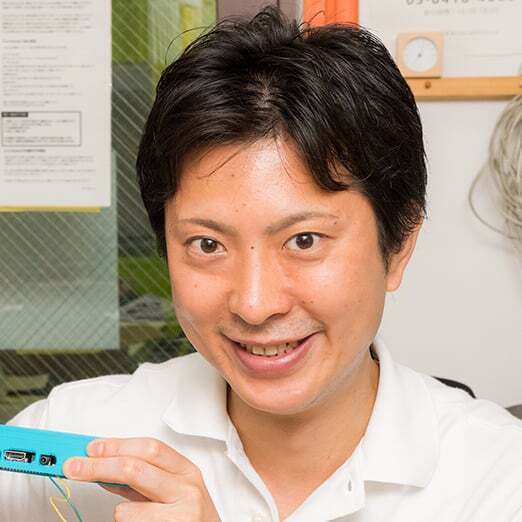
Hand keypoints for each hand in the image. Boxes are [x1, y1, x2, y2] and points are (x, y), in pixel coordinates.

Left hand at [63, 437, 220, 520]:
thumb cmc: (190, 518)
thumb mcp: (172, 492)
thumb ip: (142, 480)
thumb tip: (105, 467)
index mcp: (187, 471)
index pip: (149, 448)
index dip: (117, 445)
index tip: (91, 448)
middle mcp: (187, 489)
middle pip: (135, 468)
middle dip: (99, 466)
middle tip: (74, 467)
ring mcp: (182, 514)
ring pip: (126, 510)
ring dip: (118, 513)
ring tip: (131, 518)